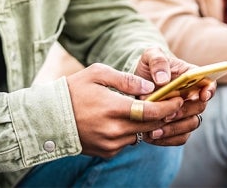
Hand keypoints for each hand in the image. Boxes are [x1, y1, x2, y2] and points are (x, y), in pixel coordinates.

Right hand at [66, 62, 187, 156]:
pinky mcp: (106, 152)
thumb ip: (126, 79)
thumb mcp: (97, 74)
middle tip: (175, 105)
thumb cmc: (73, 90)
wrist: (48, 118)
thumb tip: (150, 86)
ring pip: (141, 135)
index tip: (179, 99)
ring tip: (154, 111)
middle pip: (150, 126)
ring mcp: (110, 144)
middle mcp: (113, 130)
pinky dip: (133, 132)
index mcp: (112, 108)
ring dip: (149, 125)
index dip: (168, 106)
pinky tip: (130, 121)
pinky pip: (128, 143)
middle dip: (165, 116)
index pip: (150, 111)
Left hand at [133, 48, 215, 145]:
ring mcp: (186, 112)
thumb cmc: (148, 67)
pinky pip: (180, 138)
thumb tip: (163, 79)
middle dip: (184, 112)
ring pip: (191, 125)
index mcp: (192, 76)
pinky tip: (151, 136)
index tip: (202, 95)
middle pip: (200, 107)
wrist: (136, 85)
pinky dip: (167, 139)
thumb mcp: (150, 56)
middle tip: (167, 115)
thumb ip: (158, 61)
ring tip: (154, 130)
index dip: (209, 90)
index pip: (209, 83)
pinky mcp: (177, 127)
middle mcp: (193, 96)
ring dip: (174, 129)